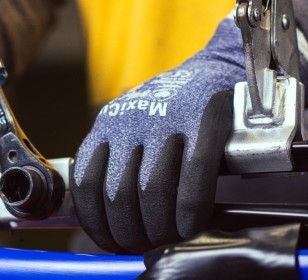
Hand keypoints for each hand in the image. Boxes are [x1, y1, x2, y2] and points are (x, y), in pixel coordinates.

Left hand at [71, 15, 243, 252]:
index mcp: (109, 123)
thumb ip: (118, 160)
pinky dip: (190, 211)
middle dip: (131, 232)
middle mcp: (132, 119)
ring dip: (160, 228)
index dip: (97, 223)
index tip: (111, 241)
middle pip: (119, 194)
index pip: (88, 184)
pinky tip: (190, 224)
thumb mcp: (134, 123)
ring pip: (152, 191)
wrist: (220, 62)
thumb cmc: (176, 106)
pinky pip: (192, 177)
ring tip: (168, 238)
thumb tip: (111, 222)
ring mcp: (167, 118)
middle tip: (144, 244)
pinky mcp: (204, 120)